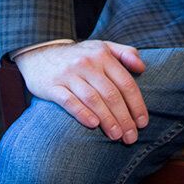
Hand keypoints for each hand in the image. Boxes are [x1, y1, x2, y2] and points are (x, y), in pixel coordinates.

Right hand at [14, 40, 148, 142]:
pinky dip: (82, 113)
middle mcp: (88, 63)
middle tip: (132, 137)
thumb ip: (125, 53)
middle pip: (111, 94)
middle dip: (124, 117)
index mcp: (103, 55)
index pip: (125, 82)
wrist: (40, 52)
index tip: (143, 122)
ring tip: (117, 136)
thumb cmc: (79, 55)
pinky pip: (69, 101)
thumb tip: (142, 67)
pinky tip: (93, 125)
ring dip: (107, 120)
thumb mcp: (102, 46)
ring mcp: (69, 74)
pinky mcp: (52, 86)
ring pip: (93, 99)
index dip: (136, 104)